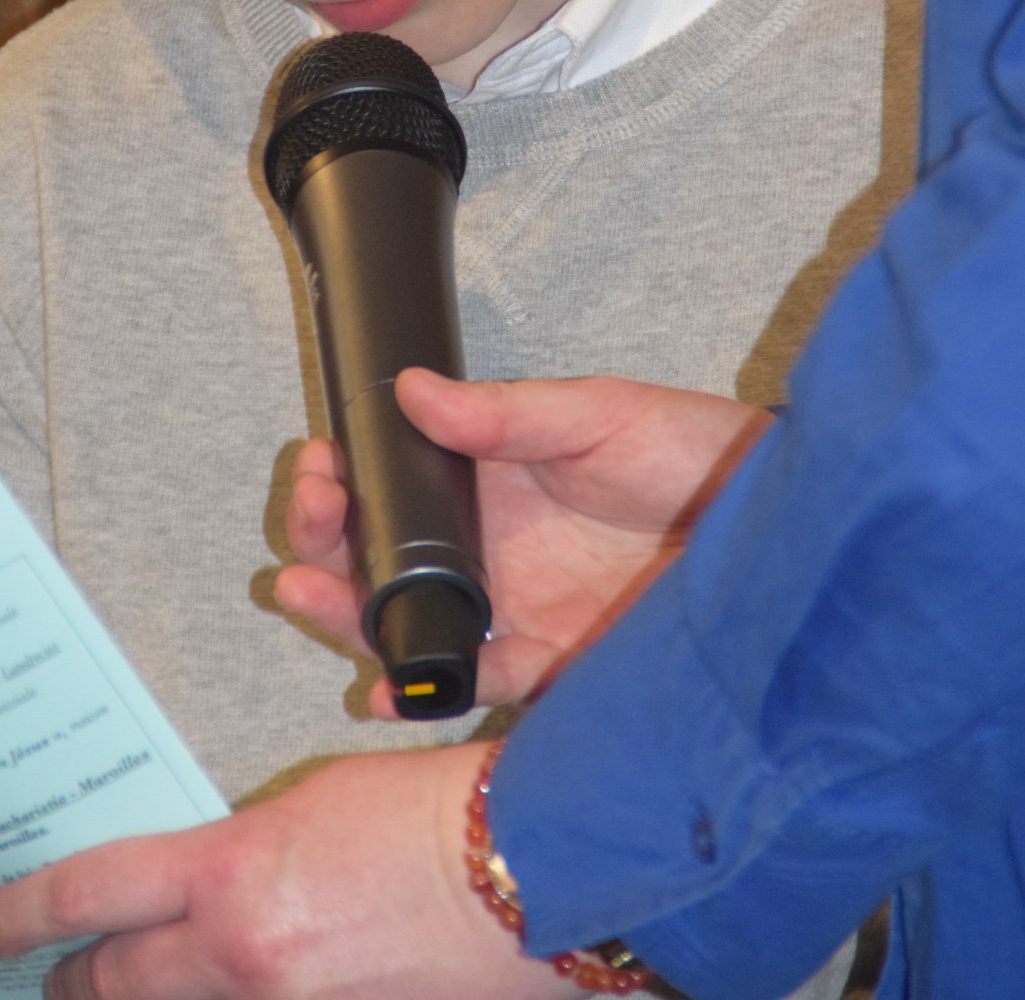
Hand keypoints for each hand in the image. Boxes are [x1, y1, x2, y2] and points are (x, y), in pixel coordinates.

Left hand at [0, 742, 562, 999]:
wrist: (524, 874)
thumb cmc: (428, 813)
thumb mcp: (312, 803)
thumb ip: (238, 849)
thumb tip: (196, 883)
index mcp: (233, 875)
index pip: (93, 895)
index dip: (25, 913)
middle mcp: (241, 958)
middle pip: (112, 981)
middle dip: (73, 979)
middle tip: (53, 972)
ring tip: (110, 992)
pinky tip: (223, 991)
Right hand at [277, 369, 770, 711]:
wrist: (779, 529)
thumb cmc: (692, 451)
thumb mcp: (596, 415)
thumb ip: (505, 414)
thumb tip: (415, 390)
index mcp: (493, 481)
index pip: (395, 486)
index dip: (344, 480)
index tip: (317, 468)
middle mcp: (494, 549)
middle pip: (383, 557)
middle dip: (326, 545)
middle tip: (304, 527)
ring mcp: (518, 609)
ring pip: (409, 622)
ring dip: (349, 615)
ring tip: (303, 597)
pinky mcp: (553, 664)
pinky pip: (475, 685)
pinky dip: (422, 692)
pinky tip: (384, 690)